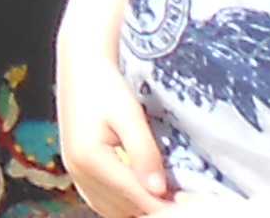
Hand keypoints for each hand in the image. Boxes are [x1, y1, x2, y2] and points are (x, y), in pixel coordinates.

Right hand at [55, 34, 173, 216]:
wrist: (80, 66)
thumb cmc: (106, 84)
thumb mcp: (129, 114)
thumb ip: (143, 152)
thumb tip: (159, 190)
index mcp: (90, 158)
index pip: (138, 197)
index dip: (168, 205)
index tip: (193, 203)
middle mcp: (79, 171)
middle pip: (127, 207)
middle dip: (156, 207)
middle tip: (185, 198)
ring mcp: (76, 174)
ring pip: (115, 210)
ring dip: (140, 207)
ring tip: (167, 197)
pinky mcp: (78, 171)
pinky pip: (103, 203)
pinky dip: (124, 204)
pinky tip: (142, 192)